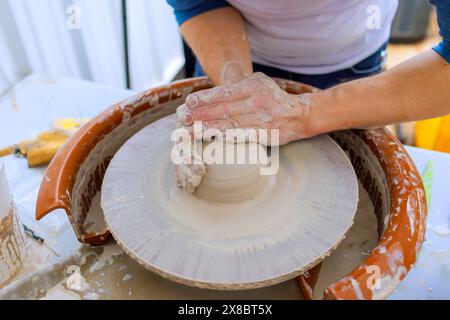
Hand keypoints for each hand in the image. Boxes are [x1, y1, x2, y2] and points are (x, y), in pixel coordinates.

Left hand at [177, 73, 313, 145]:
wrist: (299, 114)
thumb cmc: (272, 98)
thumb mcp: (257, 83)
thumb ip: (237, 84)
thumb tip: (211, 92)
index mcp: (252, 86)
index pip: (223, 93)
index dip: (204, 98)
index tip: (188, 103)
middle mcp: (256, 101)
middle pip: (223, 109)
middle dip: (201, 114)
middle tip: (184, 119)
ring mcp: (261, 119)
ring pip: (231, 124)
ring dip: (209, 128)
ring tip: (192, 130)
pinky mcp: (265, 134)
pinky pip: (244, 136)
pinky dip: (229, 137)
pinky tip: (215, 138)